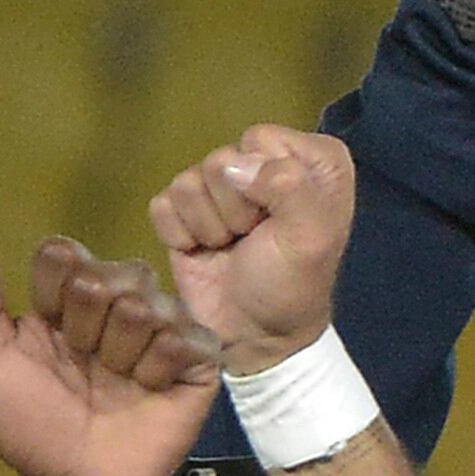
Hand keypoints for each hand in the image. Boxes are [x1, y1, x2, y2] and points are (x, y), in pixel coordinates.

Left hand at [0, 205, 221, 475]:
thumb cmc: (27, 423)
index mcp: (68, 293)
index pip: (62, 253)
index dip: (50, 296)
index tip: (43, 336)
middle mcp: (118, 299)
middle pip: (106, 275)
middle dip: (83, 330)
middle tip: (81, 369)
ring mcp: (162, 326)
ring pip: (143, 305)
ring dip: (117, 354)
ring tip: (112, 385)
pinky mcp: (198, 357)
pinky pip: (182, 338)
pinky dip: (155, 370)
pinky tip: (146, 392)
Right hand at [150, 129, 359, 375]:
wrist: (252, 336)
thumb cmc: (290, 286)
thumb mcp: (311, 238)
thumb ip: (290, 187)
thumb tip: (235, 167)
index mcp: (307, 160)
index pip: (261, 139)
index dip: (263, 182)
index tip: (278, 221)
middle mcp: (264, 162)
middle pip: (221, 160)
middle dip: (233, 208)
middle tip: (252, 238)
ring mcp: (219, 186)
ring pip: (188, 181)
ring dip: (209, 226)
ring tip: (231, 247)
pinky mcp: (182, 210)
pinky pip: (163, 204)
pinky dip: (181, 235)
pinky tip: (204, 251)